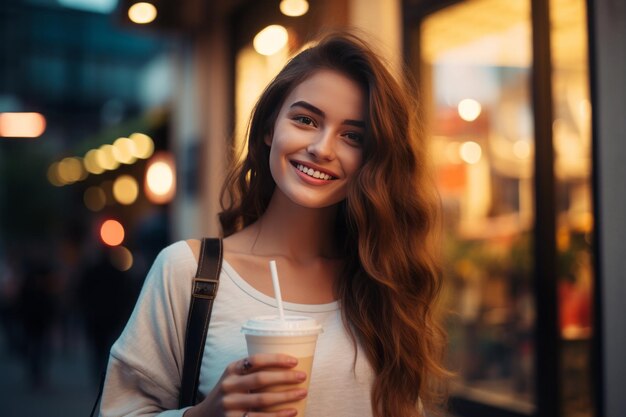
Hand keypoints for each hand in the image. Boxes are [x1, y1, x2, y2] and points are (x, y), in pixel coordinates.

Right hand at [184, 353, 307, 416]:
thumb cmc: (229, 393)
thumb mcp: (233, 377)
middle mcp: (229, 386)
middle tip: (302, 376)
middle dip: (285, 377)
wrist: (205, 416)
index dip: (275, 359)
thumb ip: (251, 372)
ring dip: (286, 396)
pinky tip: (292, 411)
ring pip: (263, 400)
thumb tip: (287, 366)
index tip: (294, 361)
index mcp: (231, 370)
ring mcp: (231, 405)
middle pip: (261, 379)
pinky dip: (278, 415)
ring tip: (302, 393)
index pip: (255, 360)